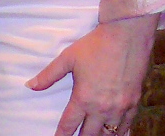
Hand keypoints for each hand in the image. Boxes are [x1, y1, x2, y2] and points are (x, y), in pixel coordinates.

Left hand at [26, 12, 158, 135]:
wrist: (125, 37)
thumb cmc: (95, 46)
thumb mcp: (68, 58)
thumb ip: (48, 75)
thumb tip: (30, 86)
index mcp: (83, 98)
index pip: (69, 124)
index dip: (61, 135)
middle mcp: (102, 108)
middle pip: (89, 135)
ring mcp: (120, 109)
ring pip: (110, 135)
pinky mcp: (134, 105)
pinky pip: (127, 128)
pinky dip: (120, 133)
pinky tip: (115, 134)